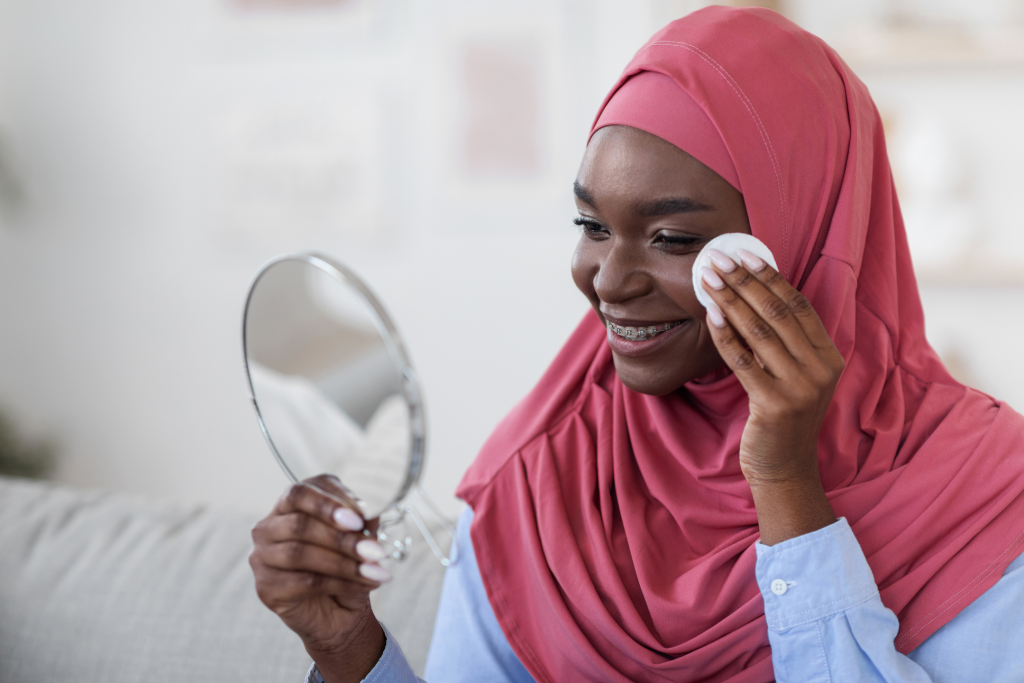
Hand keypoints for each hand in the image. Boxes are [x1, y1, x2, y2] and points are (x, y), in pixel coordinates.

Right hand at [249, 475, 390, 682]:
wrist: (339, 613)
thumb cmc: (346, 567)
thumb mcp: (360, 538)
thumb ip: (362, 521)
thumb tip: (369, 512)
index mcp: (291, 504)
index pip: (302, 491)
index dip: (332, 502)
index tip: (361, 517)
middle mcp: (269, 526)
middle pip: (299, 523)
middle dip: (342, 537)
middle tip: (374, 550)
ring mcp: (262, 557)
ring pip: (301, 553)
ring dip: (344, 562)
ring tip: (375, 569)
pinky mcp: (266, 588)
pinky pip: (305, 582)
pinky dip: (340, 582)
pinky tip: (363, 583)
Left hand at [700, 248, 842, 543]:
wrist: (785, 470)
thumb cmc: (783, 419)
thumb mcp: (794, 376)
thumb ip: (784, 343)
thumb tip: (751, 294)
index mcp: (830, 357)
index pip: (798, 305)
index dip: (770, 277)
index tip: (744, 254)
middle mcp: (820, 369)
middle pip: (778, 312)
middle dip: (744, 280)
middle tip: (717, 258)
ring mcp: (800, 387)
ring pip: (759, 331)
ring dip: (729, 299)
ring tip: (706, 278)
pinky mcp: (774, 403)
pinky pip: (743, 359)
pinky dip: (724, 334)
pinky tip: (709, 314)